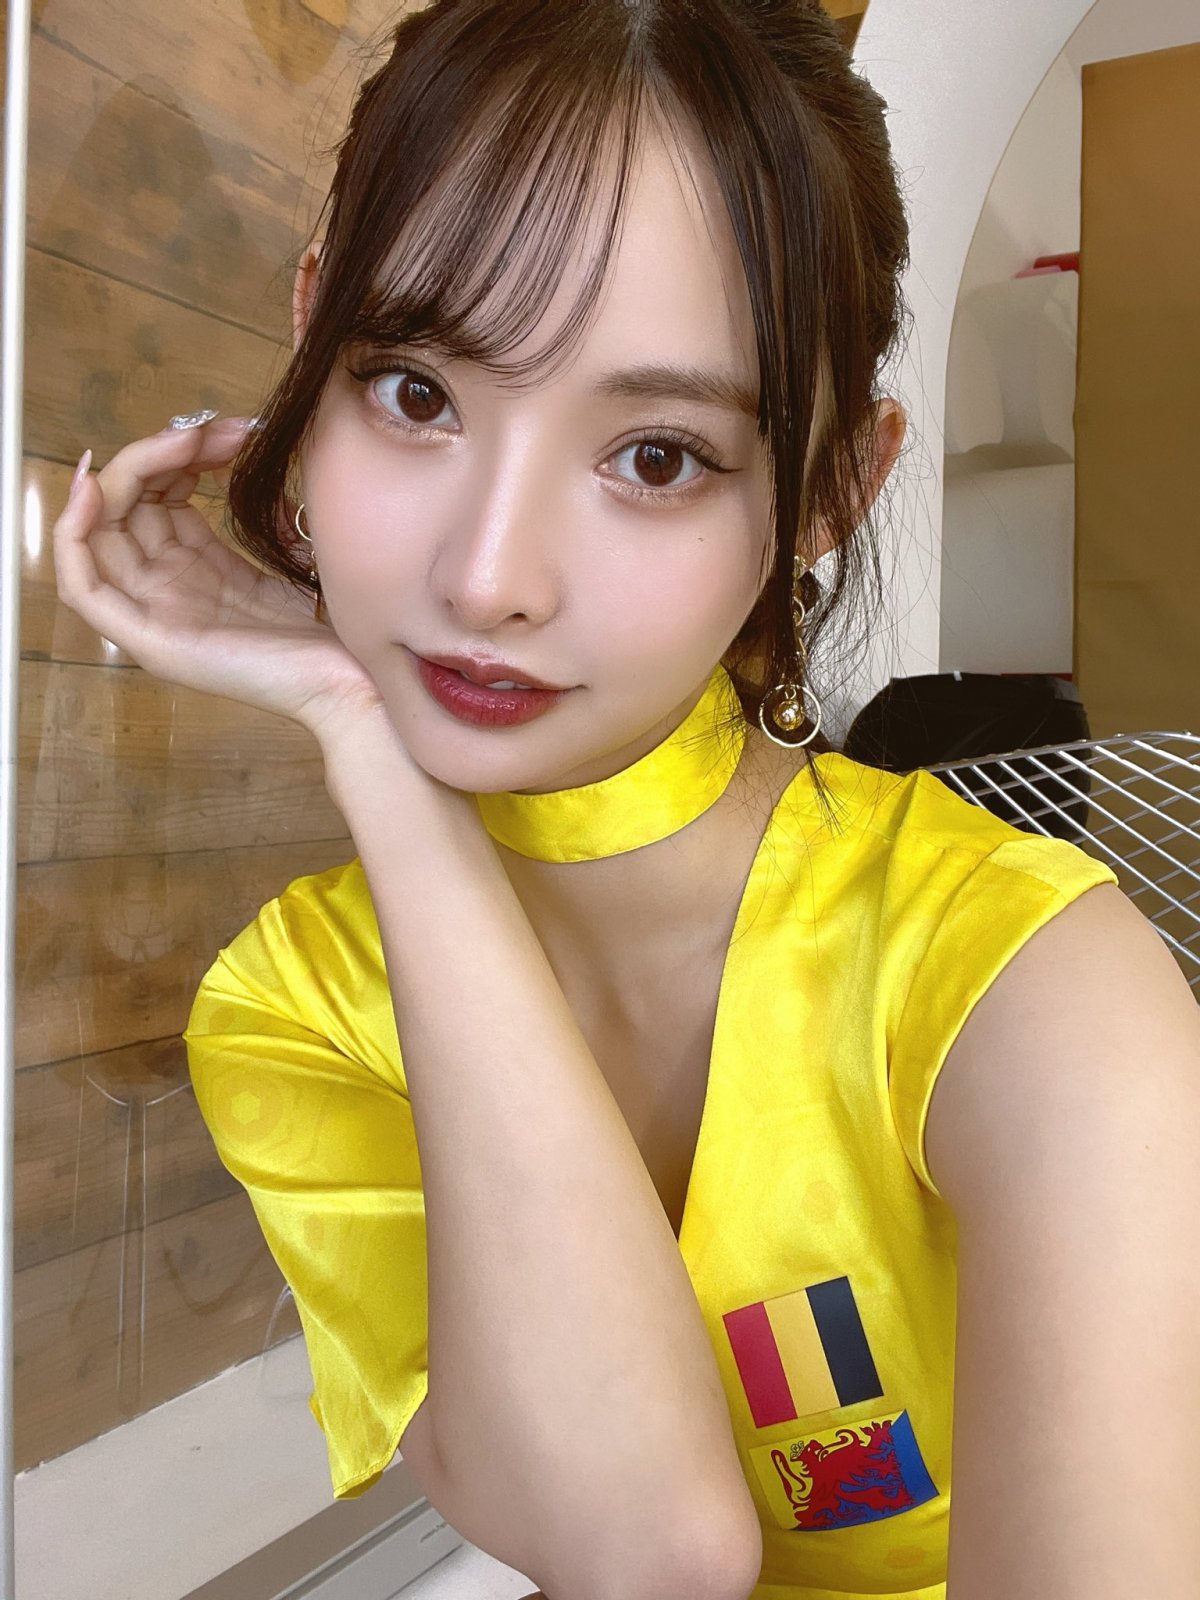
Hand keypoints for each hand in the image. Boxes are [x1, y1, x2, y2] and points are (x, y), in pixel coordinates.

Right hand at [52, 415, 385, 737]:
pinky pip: (84, 590)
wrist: (355, 683)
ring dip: (128, 473)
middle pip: (124, 509)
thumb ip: (249, 511)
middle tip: (206, 430)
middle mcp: (167, 591)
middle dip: (156, 455)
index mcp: (197, 569)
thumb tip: (233, 439)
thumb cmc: (334, 627)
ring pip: (100, 535)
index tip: (219, 430)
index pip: (156, 499)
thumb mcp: (285, 554)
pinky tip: (92, 491)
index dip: (175, 455)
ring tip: (183, 442)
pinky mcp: (151, 642)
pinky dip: (71, 538)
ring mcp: (156, 618)